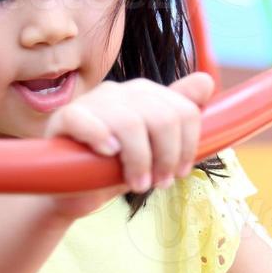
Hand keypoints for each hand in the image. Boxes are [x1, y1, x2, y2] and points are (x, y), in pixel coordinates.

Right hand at [41, 72, 214, 221]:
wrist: (72, 190)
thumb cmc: (115, 167)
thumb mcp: (153, 148)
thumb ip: (179, 117)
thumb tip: (207, 81)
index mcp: (145, 95)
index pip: (184, 111)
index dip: (187, 147)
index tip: (178, 173)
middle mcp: (121, 92)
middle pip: (162, 118)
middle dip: (166, 157)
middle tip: (158, 184)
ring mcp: (92, 102)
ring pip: (129, 123)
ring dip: (139, 160)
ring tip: (137, 185)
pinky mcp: (64, 118)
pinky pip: (84, 120)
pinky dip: (100, 137)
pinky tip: (108, 154)